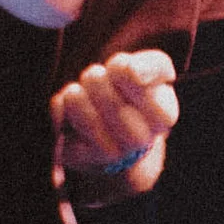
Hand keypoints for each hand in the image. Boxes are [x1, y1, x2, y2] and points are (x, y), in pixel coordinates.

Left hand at [51, 49, 179, 201]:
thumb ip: (153, 65)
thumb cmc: (138, 97)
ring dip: (76, 92)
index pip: (133, 78)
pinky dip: (60, 106)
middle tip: (94, 77)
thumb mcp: (155, 74)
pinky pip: (60, 121)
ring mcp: (108, 153)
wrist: (121, 139)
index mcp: (163, 117)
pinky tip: (70, 108)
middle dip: (94, 78)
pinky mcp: (78, 157)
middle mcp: (139, 140)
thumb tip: (133, 71)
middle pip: (106, 96)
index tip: (119, 69)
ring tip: (80, 91)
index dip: (119, 66)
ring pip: (80, 108)